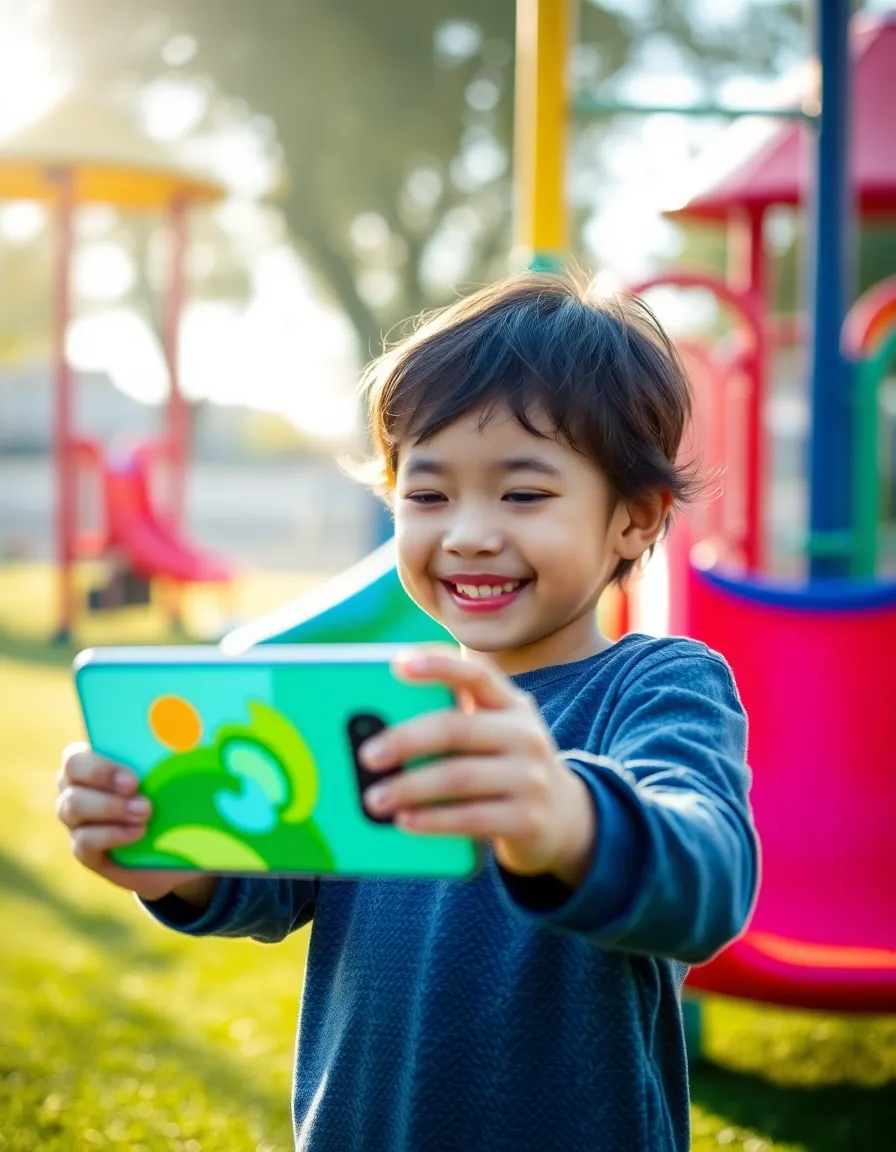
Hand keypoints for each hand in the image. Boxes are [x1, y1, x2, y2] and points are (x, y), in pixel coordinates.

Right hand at [56, 743, 215, 905]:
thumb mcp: (176, 774)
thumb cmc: (175, 798)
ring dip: (110, 808)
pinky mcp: (85, 851)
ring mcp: (77, 820)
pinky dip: (112, 835)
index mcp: (95, 760)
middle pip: (69, 774)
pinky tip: (138, 833)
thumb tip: (187, 735)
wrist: (178, 848)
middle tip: (137, 788)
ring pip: (72, 807)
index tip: (134, 777)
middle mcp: (77, 787)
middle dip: (102, 777)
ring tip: (145, 812)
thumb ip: (171, 756)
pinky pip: (83, 841)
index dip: (101, 763)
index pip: (77, 754)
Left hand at [360, 650, 596, 886]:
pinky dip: (432, 820)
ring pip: (458, 777)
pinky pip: (470, 818)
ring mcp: (531, 778)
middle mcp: (525, 734)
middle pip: (456, 728)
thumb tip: (378, 730)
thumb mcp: (493, 735)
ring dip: (409, 788)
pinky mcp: (528, 819)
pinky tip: (405, 821)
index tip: (397, 665)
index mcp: (511, 704)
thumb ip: (452, 721)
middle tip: (367, 755)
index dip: (438, 665)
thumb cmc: (505, 768)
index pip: (476, 674)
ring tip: (374, 799)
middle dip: (405, 740)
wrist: (566, 818)